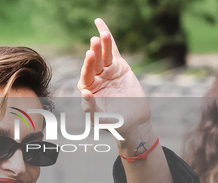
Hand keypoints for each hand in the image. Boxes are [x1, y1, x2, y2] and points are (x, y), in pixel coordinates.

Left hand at [77, 18, 149, 139]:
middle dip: (94, 54)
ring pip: (103, 55)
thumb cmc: (113, 124)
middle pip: (94, 64)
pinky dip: (109, 39)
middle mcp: (95, 79)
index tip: (89, 57)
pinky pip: (113, 50)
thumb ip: (90, 107)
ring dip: (102, 44)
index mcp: (87, 90)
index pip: (85, 76)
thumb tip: (84, 92)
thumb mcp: (99, 119)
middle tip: (93, 43)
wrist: (133, 122)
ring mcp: (106, 71)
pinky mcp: (118, 67)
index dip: (87, 67)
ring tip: (101, 34)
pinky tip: (100, 24)